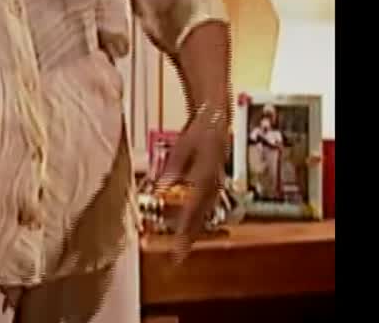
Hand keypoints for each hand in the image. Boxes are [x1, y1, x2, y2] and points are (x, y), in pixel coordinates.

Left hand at [158, 104, 228, 263]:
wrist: (217, 122)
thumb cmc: (198, 133)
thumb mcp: (181, 148)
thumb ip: (172, 170)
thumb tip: (161, 189)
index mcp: (206, 176)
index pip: (193, 207)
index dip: (184, 228)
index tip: (177, 244)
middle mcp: (213, 185)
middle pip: (200, 216)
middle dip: (188, 237)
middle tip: (178, 256)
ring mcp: (216, 186)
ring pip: (204, 214)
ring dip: (193, 231)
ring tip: (182, 248)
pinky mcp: (214, 186)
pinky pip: (205, 207)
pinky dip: (196, 219)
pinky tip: (187, 228)